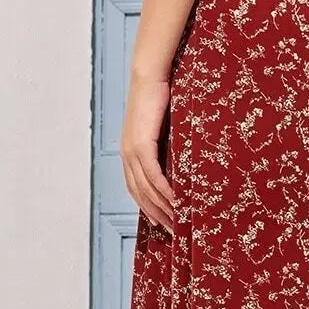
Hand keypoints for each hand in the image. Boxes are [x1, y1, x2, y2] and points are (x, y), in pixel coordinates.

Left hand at [122, 71, 175, 233]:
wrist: (150, 77)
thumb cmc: (159, 98)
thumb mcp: (162, 129)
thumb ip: (166, 146)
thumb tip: (182, 163)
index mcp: (129, 152)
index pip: (137, 188)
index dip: (148, 207)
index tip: (162, 223)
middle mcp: (127, 155)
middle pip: (139, 193)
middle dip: (155, 213)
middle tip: (171, 230)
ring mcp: (131, 150)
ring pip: (145, 187)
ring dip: (161, 206)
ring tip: (177, 220)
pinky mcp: (141, 144)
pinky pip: (152, 174)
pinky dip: (163, 190)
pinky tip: (175, 201)